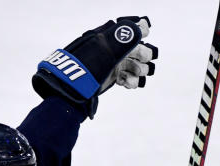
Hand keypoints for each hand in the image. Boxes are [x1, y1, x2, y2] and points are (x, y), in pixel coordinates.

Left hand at [33, 16, 157, 107]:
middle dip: (142, 57)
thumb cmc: (88, 62)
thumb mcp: (105, 46)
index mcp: (117, 37)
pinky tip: (123, 82)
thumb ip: (126, 36)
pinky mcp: (117, 77)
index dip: (143, 34)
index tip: (137, 43)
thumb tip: (144, 27)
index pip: (138, 30)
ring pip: (141, 67)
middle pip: (144, 51)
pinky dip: (131, 81)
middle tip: (133, 63)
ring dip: (138, 71)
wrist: (75, 84)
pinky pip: (133, 79)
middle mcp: (120, 49)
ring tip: (126, 75)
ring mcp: (119, 64)